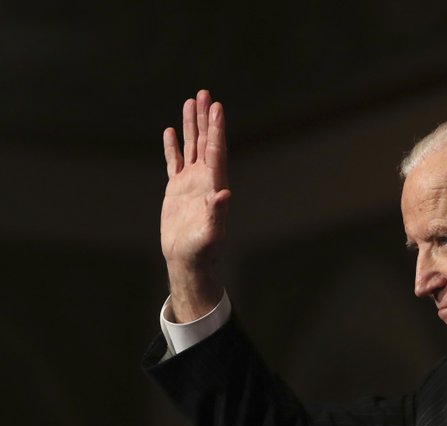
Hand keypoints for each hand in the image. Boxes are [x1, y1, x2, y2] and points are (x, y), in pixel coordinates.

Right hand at [161, 90, 230, 321]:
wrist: (188, 260)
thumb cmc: (202, 250)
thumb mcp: (211, 233)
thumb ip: (217, 213)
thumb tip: (223, 194)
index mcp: (213, 185)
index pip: (215, 150)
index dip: (216, 129)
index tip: (217, 107)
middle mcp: (204, 180)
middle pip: (205, 142)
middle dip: (205, 118)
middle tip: (204, 93)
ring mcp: (190, 183)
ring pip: (191, 147)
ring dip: (191, 125)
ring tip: (190, 102)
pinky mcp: (176, 190)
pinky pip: (174, 162)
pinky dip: (173, 146)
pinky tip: (172, 131)